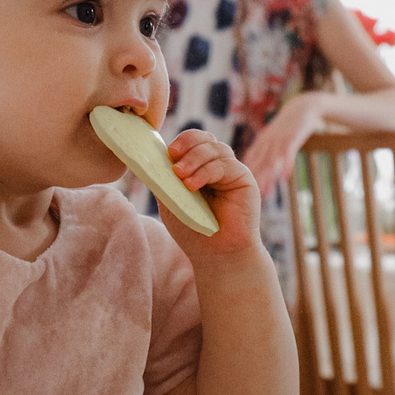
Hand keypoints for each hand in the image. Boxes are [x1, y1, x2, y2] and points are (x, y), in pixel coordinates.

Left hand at [162, 129, 262, 260]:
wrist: (216, 255)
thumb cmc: (193, 231)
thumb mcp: (171, 202)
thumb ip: (164, 180)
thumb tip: (151, 159)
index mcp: (199, 168)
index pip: (192, 142)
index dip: (181, 142)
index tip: (167, 153)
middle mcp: (217, 166)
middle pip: (205, 138)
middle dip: (187, 143)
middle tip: (173, 157)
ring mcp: (231, 171)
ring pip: (215, 148)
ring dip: (194, 158)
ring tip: (181, 176)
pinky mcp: (243, 179)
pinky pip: (224, 165)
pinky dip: (205, 171)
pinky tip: (192, 185)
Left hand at [245, 94, 326, 199]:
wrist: (303, 107)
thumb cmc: (287, 126)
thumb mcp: (272, 137)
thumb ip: (264, 153)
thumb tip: (258, 173)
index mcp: (260, 143)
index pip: (249, 162)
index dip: (244, 178)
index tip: (239, 194)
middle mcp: (266, 142)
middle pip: (258, 164)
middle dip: (254, 182)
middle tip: (250, 199)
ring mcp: (279, 140)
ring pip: (271, 161)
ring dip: (268, 178)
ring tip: (265, 193)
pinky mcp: (292, 137)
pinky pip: (288, 153)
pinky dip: (286, 165)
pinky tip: (285, 177)